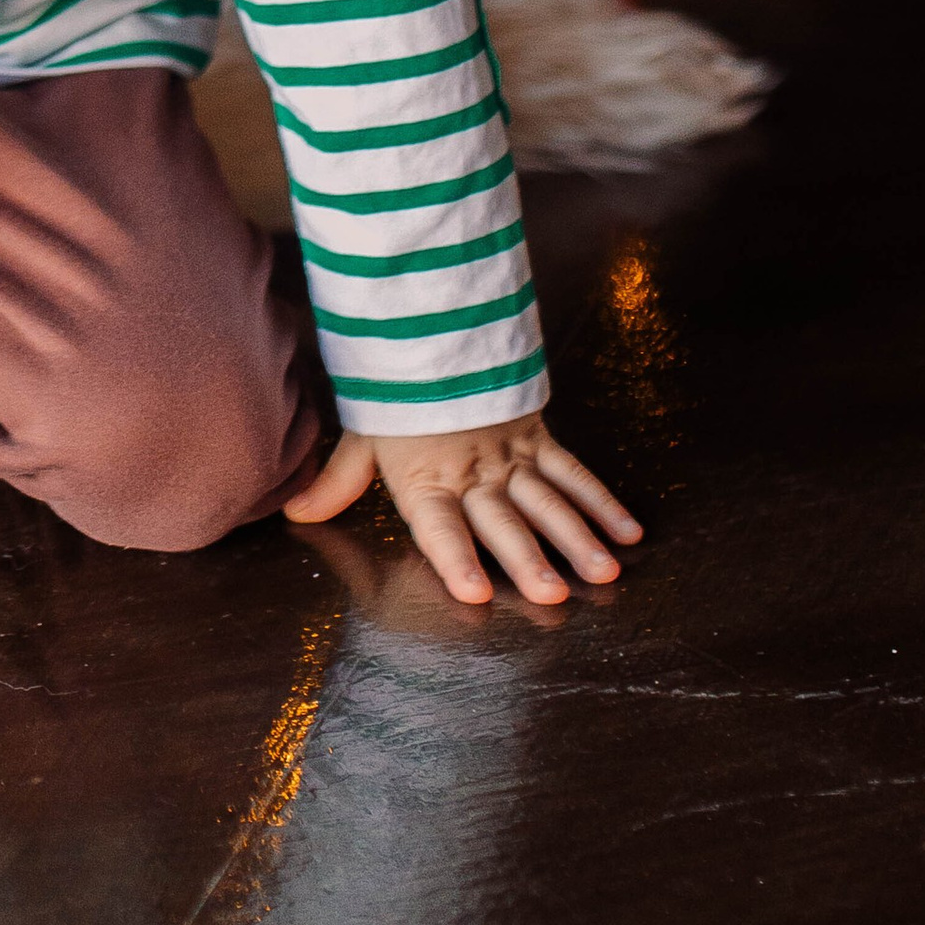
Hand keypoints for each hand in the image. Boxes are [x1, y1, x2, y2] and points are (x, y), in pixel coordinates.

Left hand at [283, 409, 639, 607]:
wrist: (428, 329)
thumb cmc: (393, 395)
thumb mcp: (362, 436)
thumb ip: (337, 483)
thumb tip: (294, 515)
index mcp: (427, 481)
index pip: (441, 527)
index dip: (456, 560)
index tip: (476, 593)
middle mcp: (472, 474)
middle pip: (504, 521)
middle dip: (530, 559)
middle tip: (554, 596)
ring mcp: (510, 456)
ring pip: (549, 500)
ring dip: (579, 538)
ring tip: (606, 574)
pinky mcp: (537, 436)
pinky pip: (573, 470)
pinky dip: (602, 499)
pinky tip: (629, 531)